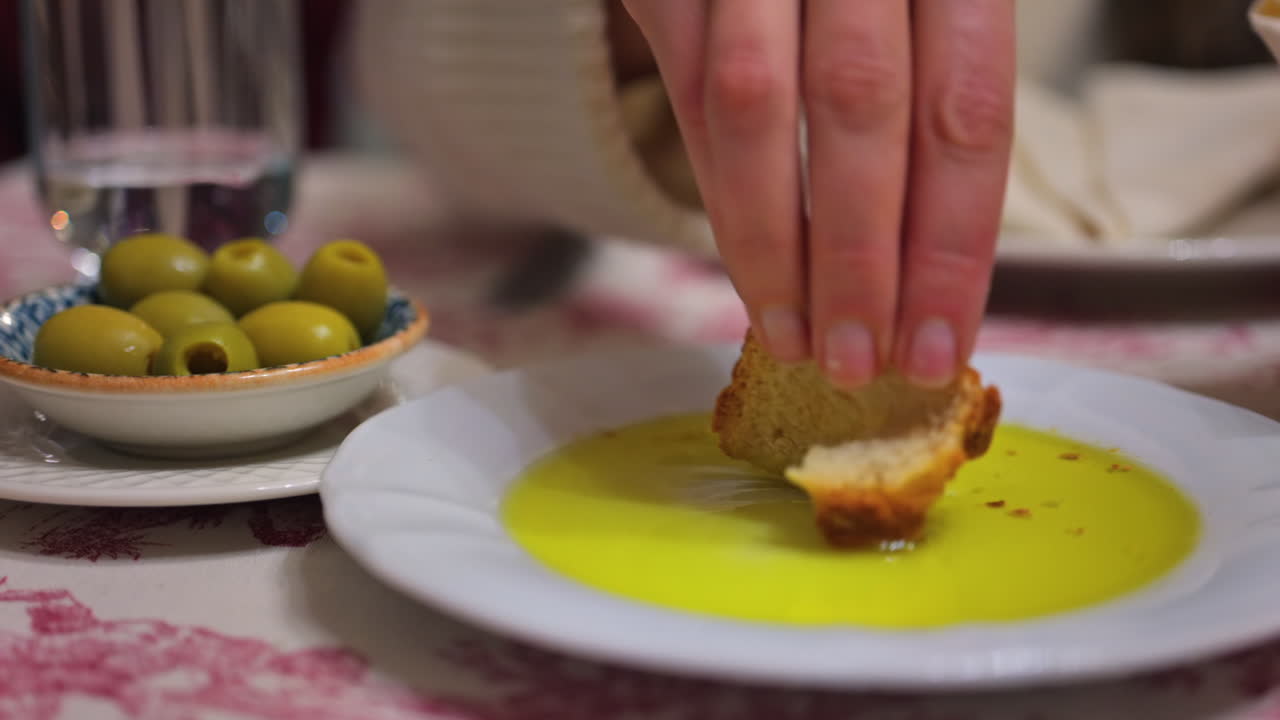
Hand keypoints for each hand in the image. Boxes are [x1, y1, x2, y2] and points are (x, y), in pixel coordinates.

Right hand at [618, 0, 1014, 388]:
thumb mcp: (926, 0)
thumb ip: (937, 89)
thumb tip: (936, 262)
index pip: (966, 112)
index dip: (955, 246)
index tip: (941, 347)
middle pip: (865, 114)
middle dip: (863, 260)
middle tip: (862, 364)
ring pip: (758, 111)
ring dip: (777, 246)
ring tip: (799, 342)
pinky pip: (690, 92)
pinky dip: (719, 191)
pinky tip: (747, 269)